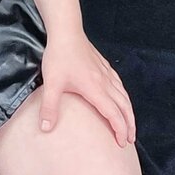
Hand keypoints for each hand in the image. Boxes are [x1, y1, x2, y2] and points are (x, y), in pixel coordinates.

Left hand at [38, 32, 135, 147]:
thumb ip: (49, 107)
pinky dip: (124, 95)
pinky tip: (121, 97)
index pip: (113, 114)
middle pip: (124, 106)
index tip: (122, 143)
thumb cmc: (59, 56)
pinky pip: (119, 84)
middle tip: (130, 139)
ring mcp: (106, 72)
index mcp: (95, 89)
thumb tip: (45, 128)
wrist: (66, 31)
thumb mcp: (52, 83)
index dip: (120, 129)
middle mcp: (105, 82)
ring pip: (124, 95)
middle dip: (129, 124)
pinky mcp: (103, 65)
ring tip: (129, 123)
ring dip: (129, 111)